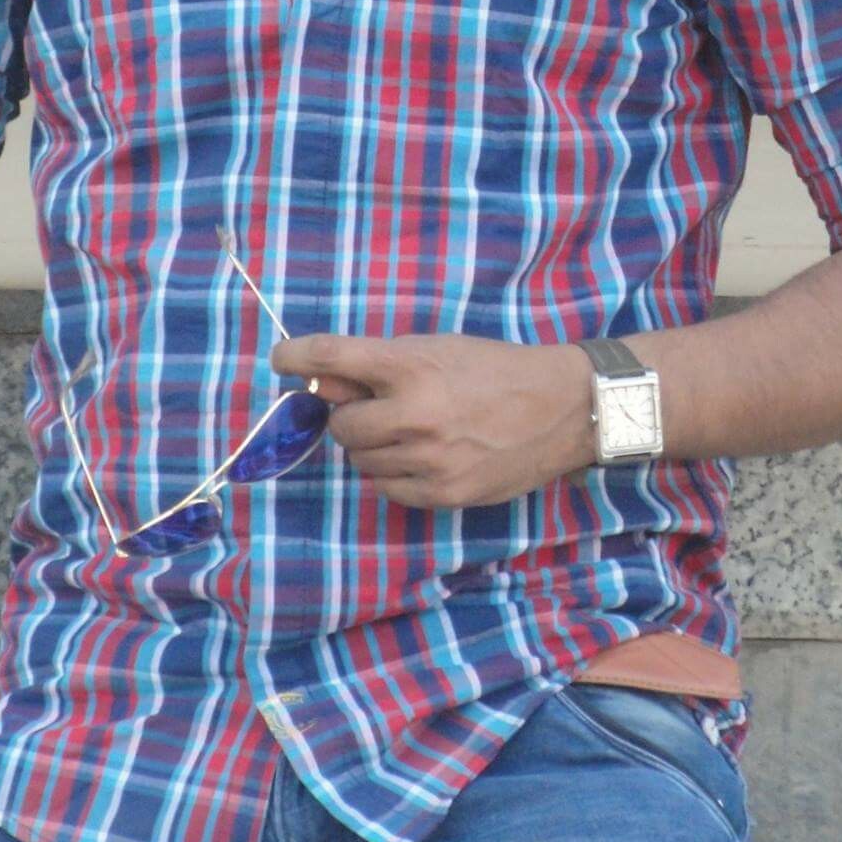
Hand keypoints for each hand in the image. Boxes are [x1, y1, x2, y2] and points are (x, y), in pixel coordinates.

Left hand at [269, 332, 595, 509]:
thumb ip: (380, 364)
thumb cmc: (493, 369)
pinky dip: (392, 472)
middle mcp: (415, 414)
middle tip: (375, 405)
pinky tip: (422, 455)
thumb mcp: (437, 348)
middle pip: (341, 423)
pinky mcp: (442, 494)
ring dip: (371, 445)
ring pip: (360, 460)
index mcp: (411, 367)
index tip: (281, 360)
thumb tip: (320, 378)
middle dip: (350, 414)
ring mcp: (428, 460)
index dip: (296, 358)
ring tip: (407, 430)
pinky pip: (386, 488)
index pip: (331, 358)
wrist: (561, 408)